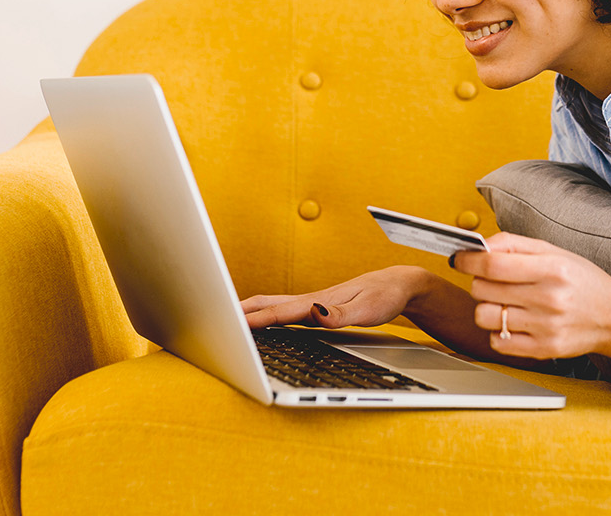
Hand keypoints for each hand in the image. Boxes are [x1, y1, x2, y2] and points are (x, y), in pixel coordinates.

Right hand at [240, 266, 431, 329]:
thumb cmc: (383, 296)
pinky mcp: (315, 307)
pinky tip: (260, 322)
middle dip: (240, 312)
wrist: (397, 284)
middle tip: (214, 320)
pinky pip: (282, 309)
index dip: (254, 320)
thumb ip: (340, 316)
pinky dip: (263, 314)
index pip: (278, 312)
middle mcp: (310, 301)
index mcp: (317, 302)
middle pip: (266, 303)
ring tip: (227, 321)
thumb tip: (315, 314)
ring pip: (271, 304)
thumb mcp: (368, 311)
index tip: (232, 325)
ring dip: (248, 311)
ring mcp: (311, 303)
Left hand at [450, 232, 610, 362]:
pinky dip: (497, 331)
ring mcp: (546, 327)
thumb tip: (479, 245)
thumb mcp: (554, 252)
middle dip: (479, 282)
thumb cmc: (581, 281)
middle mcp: (550, 299)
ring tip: (504, 303)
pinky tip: (513, 322)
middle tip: (492, 281)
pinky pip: (497, 341)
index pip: (492, 264)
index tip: (460, 259)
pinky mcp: (544, 350)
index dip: (467, 260)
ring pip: (484, 316)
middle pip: (483, 289)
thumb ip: (514, 244)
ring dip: (486, 307)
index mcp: (552, 269)